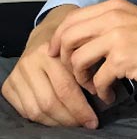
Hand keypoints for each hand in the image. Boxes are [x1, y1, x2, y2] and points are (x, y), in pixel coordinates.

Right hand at [1, 5, 98, 128]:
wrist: (46, 34)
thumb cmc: (71, 43)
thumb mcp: (83, 46)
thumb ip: (90, 65)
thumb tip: (104, 92)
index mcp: (50, 51)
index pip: (66, 88)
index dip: (81, 107)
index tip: (94, 119)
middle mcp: (30, 62)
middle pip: (50, 102)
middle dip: (70, 117)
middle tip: (86, 123)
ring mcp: (17, 74)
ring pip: (37, 110)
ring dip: (58, 122)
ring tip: (74, 122)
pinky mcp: (8, 85)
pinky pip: (25, 111)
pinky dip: (43, 120)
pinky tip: (58, 118)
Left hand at [49, 0, 136, 103]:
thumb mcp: (134, 18)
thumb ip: (110, 23)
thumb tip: (83, 39)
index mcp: (114, 7)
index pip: (72, 19)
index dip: (59, 39)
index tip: (60, 54)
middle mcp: (113, 17)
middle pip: (67, 38)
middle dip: (66, 60)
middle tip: (78, 73)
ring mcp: (117, 37)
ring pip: (77, 60)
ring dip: (81, 78)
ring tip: (95, 85)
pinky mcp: (124, 59)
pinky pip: (97, 80)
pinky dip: (100, 91)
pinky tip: (111, 93)